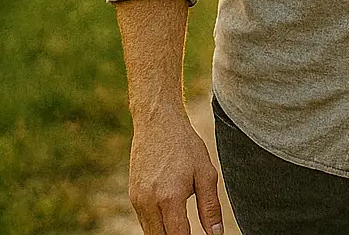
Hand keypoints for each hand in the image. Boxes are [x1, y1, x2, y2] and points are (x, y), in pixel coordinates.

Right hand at [127, 111, 223, 234]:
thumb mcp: (206, 173)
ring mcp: (137, 200)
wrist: (158, 123)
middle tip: (189, 231)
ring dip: (165, 232)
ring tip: (182, 227)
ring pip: (150, 231)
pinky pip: (144, 220)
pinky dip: (156, 224)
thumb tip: (215, 233)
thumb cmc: (185, 146)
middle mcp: (149, 203)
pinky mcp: (132, 195)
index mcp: (169, 199)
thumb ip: (210, 207)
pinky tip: (170, 218)